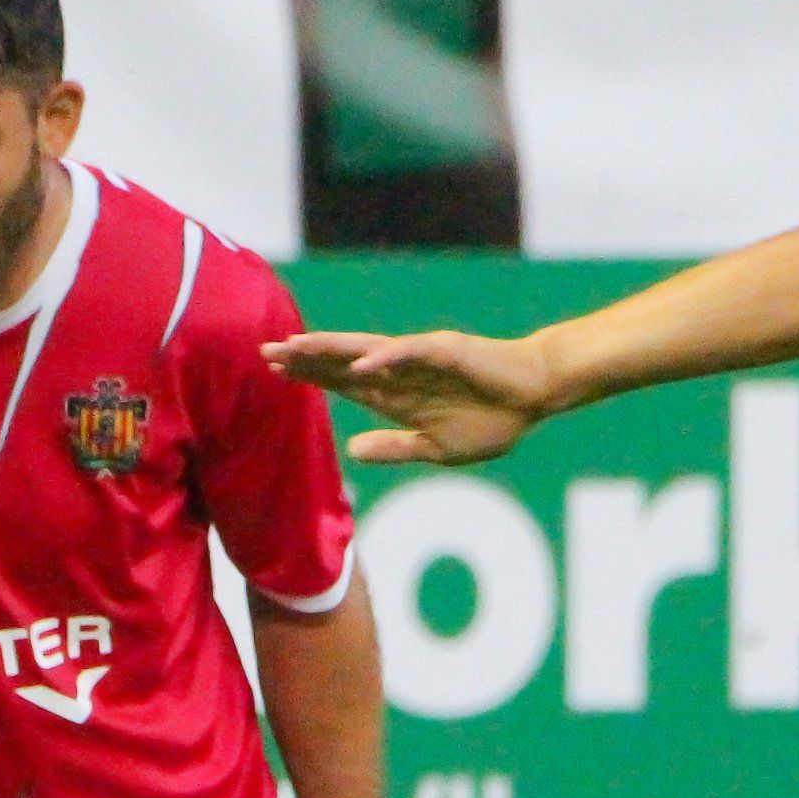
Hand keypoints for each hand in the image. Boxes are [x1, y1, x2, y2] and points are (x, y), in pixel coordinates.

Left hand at [266, 328, 553, 465]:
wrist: (535, 395)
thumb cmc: (492, 419)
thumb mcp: (437, 449)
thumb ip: (395, 448)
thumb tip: (352, 451)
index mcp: (397, 395)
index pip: (342, 382)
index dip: (310, 376)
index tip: (273, 372)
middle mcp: (400, 372)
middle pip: (342, 362)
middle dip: (305, 358)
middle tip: (263, 352)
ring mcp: (421, 359)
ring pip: (365, 351)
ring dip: (331, 349)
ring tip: (296, 346)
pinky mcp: (447, 352)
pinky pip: (410, 354)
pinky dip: (384, 358)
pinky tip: (357, 364)